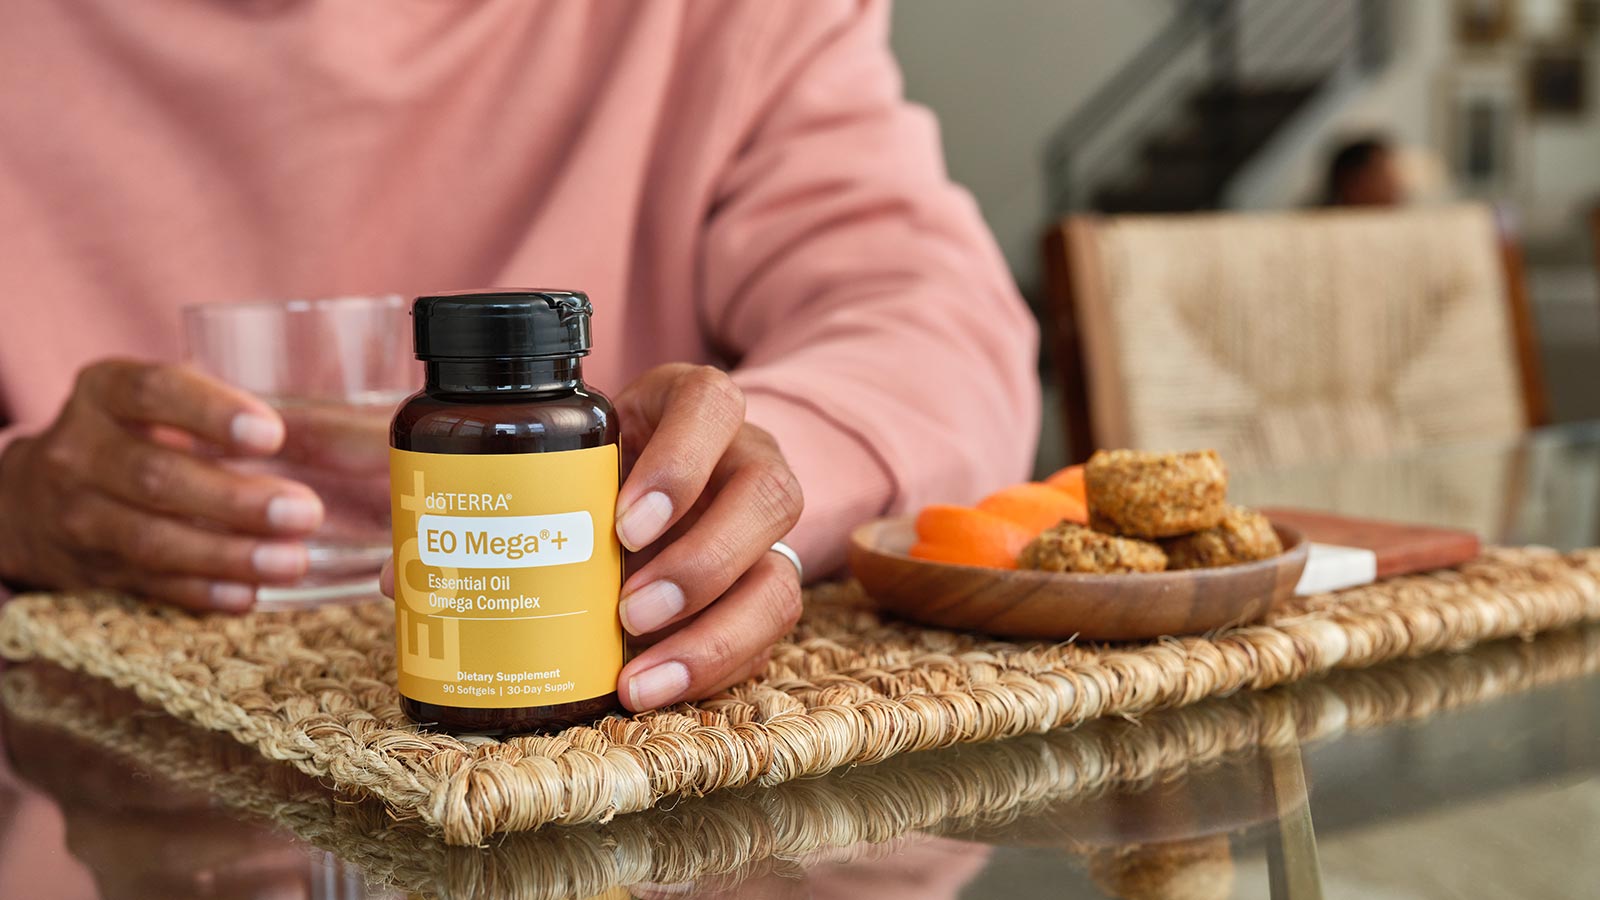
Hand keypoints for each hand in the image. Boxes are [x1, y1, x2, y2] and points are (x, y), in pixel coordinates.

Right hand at [0, 360, 323, 610]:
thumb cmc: (134, 435)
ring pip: (151, 540)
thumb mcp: (157, 402)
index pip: (153, 391)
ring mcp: (77, 515)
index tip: (272, 435)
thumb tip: (346, 428)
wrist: (31, 499)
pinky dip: (202, 592)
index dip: (211, 412)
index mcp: (105, 391)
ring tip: (293, 560)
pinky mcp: (91, 570)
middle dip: (235, 499)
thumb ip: (223, 407)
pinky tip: (249, 594)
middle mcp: (79, 451)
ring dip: (228, 555)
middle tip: (305, 511)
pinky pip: (149, 584)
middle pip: (155, 476)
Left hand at [377, 363, 803, 709]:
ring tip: (638, 677)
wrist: (674, 487)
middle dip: (699, 564)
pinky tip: (657, 690)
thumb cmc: (607, 466)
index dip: (678, 463)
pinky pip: (769, 635)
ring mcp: (767, 530)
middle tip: (625, 611)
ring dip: (713, 633)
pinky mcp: (769, 587)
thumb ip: (494, 499)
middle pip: (766, 496)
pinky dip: (714, 670)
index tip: (620, 523)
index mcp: (695, 407)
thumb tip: (401, 578)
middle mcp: (749, 459)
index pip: (712, 406)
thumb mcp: (566, 456)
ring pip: (780, 575)